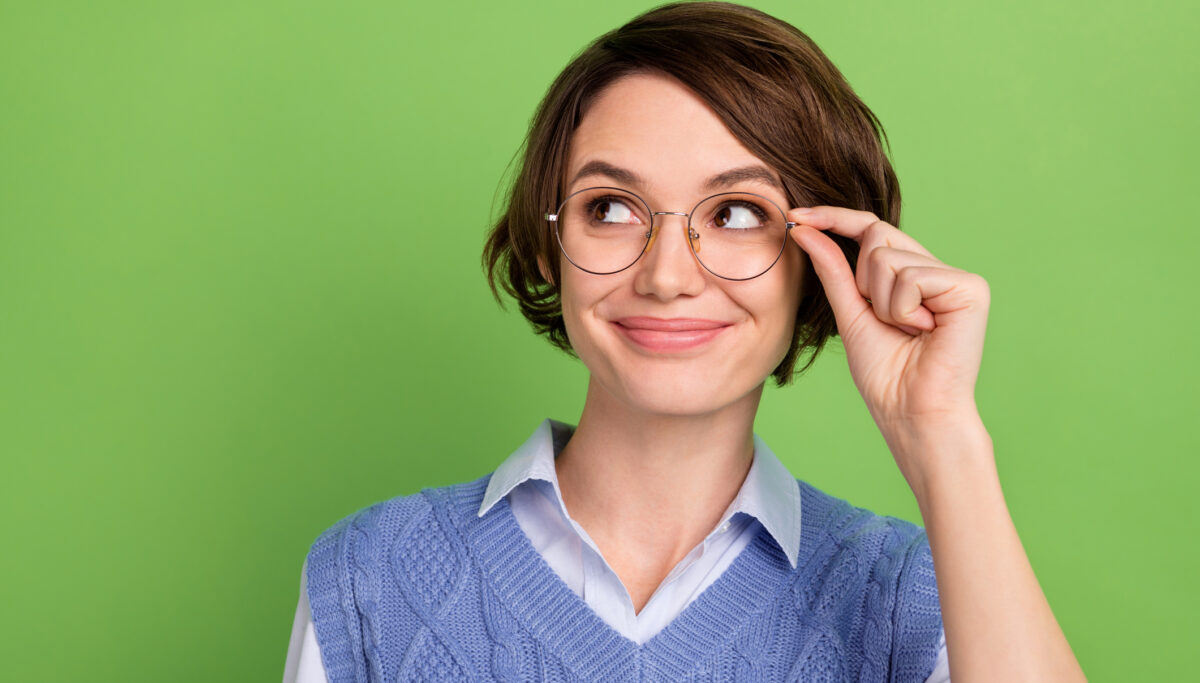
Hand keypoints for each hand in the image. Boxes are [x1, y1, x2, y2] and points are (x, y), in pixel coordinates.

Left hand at [787, 207, 990, 487]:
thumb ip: (832, 270)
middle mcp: (935, 269)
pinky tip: (925, 333)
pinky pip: (911, 276)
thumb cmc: (885, 374)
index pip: (871, 229)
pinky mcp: (971, 287)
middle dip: (863, 283)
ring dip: (883, 304)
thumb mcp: (850, 313)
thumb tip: (802, 228)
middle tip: (887, 324)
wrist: (911, 412)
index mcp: (911, 274)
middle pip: (877, 237)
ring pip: (889, 258)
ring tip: (909, 333)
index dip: (833, 218)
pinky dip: (903, 310)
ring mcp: (956, 276)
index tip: (794, 215)